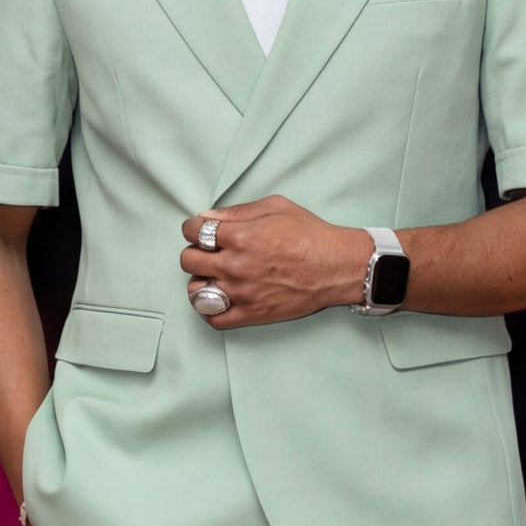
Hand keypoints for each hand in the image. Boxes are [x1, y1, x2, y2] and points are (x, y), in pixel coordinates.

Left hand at [179, 196, 370, 329]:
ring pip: (195, 291)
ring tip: (213, 276)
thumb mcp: (276, 207)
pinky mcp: (251, 313)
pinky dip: (208, 309)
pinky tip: (217, 298)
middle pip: (188, 260)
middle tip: (208, 251)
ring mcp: (242, 292)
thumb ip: (237, 211)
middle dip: (194, 252)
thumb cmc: (310, 234)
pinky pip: (214, 318)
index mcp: (240, 235)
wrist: (337, 267)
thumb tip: (206, 216)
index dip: (193, 227)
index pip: (194, 231)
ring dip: (199, 280)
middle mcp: (236, 265)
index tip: (199, 230)